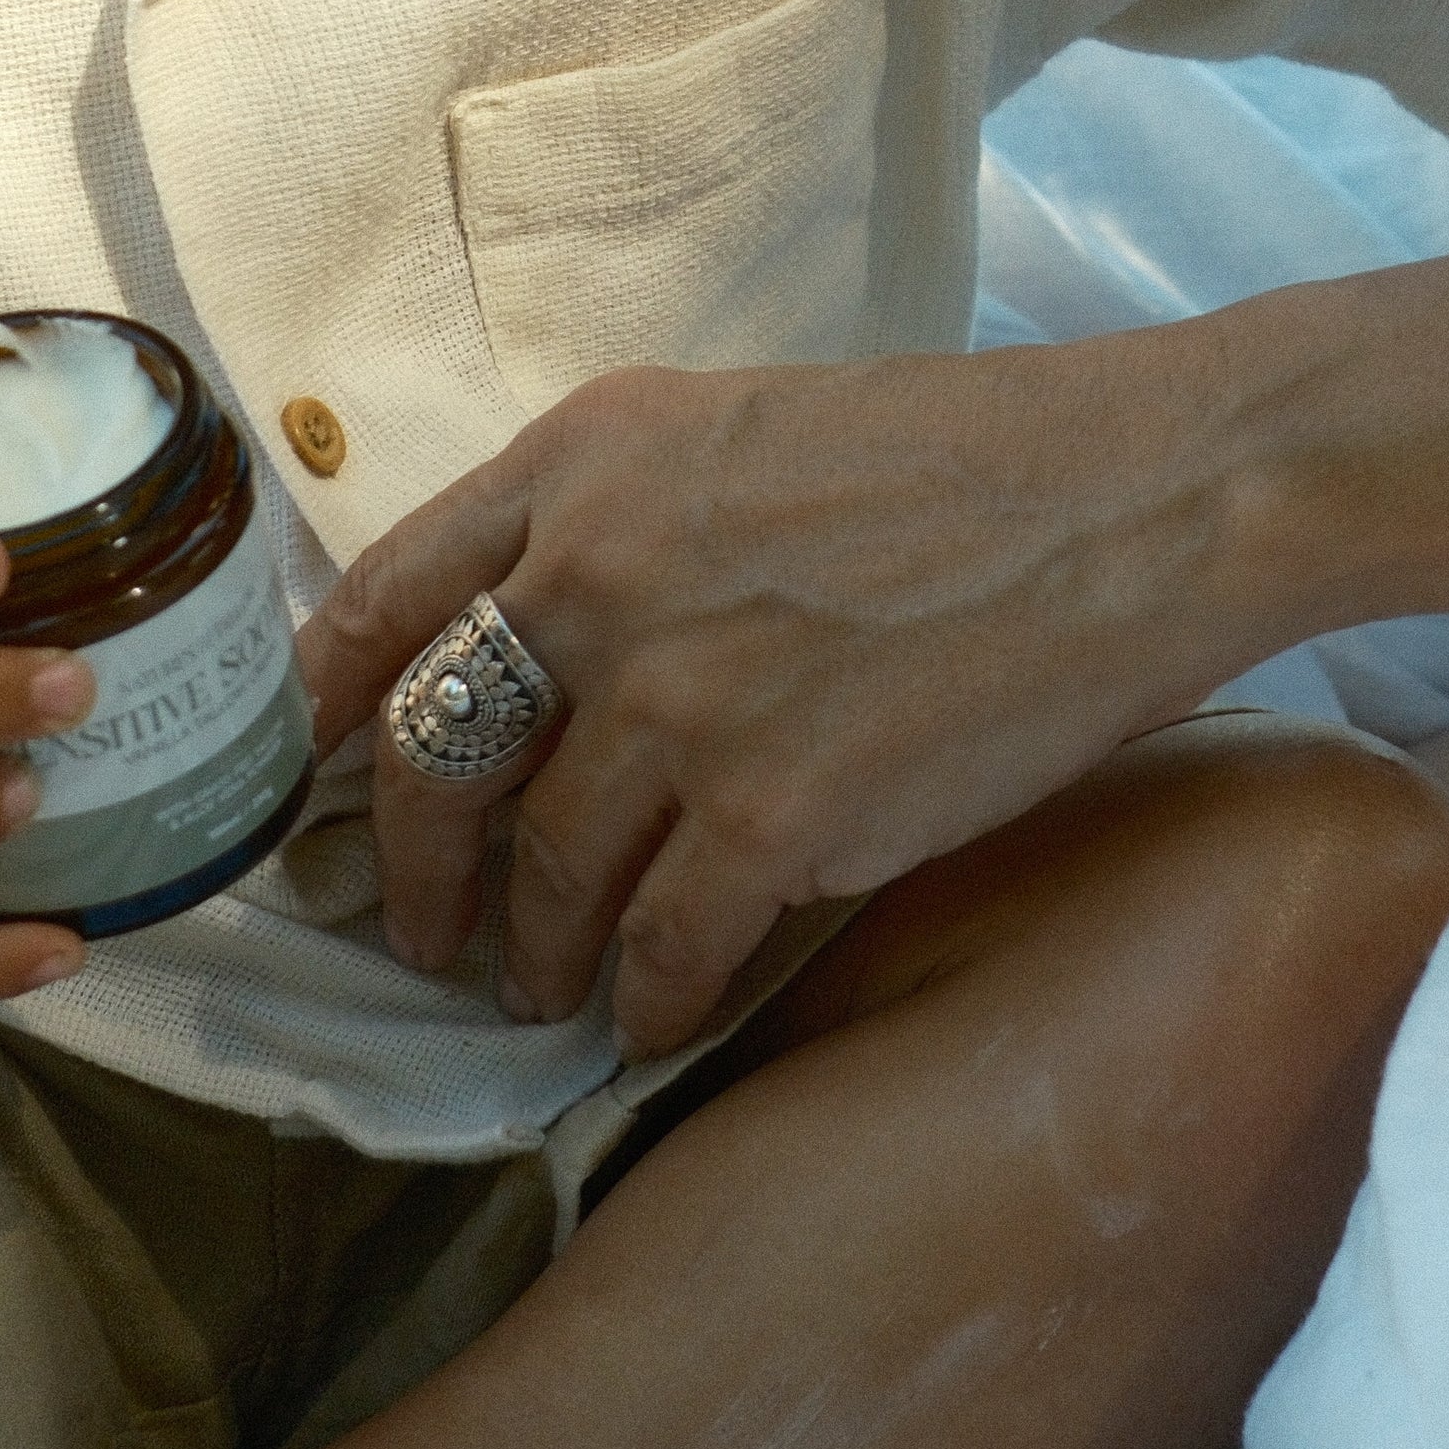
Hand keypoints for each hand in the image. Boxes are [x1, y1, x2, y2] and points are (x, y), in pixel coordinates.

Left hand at [294, 342, 1228, 1055]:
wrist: (1135, 502)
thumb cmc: (968, 458)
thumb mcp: (744, 432)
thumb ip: (617, 518)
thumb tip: (526, 642)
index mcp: (586, 459)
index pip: (381, 597)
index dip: (326, 711)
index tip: (313, 781)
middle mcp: (599, 575)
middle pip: (434, 762)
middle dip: (411, 873)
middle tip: (420, 933)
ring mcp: (681, 704)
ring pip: (543, 878)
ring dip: (533, 956)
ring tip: (546, 988)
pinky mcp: (775, 818)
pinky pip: (664, 950)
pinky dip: (651, 1000)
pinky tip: (661, 1016)